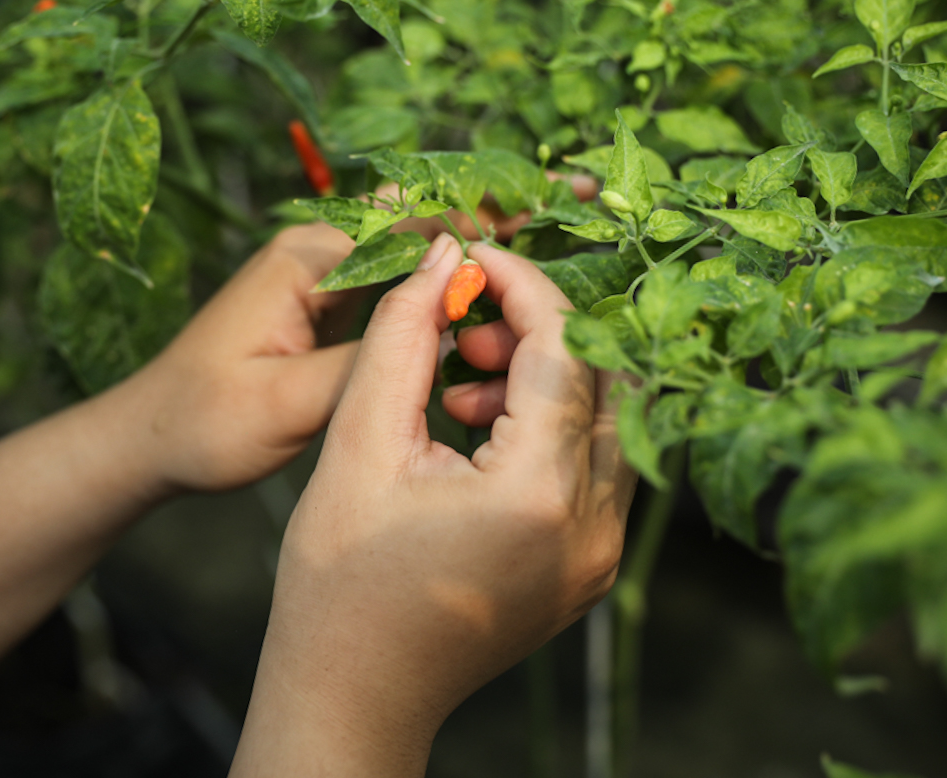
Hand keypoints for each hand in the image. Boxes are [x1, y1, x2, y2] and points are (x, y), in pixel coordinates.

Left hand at [116, 172, 597, 494]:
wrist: (149, 441)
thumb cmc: (202, 424)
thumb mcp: (285, 404)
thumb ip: (364, 363)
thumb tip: (445, 329)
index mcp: (309, 259)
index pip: (415, 223)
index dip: (492, 214)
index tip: (556, 204)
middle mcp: (322, 253)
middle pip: (429, 220)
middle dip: (504, 207)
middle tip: (584, 193)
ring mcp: (328, 278)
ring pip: (423, 249)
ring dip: (486, 240)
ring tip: (563, 229)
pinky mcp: (334, 307)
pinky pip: (406, 284)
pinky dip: (455, 280)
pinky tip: (505, 289)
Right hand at [229, 235, 635, 776]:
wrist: (352, 691)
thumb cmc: (338, 581)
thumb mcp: (359, 441)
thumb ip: (405, 334)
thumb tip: (443, 255)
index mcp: (536, 494)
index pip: (562, 346)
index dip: (520, 284)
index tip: (472, 258)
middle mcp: (592, 526)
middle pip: (603, 377)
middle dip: (537, 330)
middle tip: (464, 325)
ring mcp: (600, 554)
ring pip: (608, 419)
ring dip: (545, 379)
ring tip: (461, 390)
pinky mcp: (591, 567)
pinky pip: (597, 466)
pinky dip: (551, 428)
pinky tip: (481, 432)